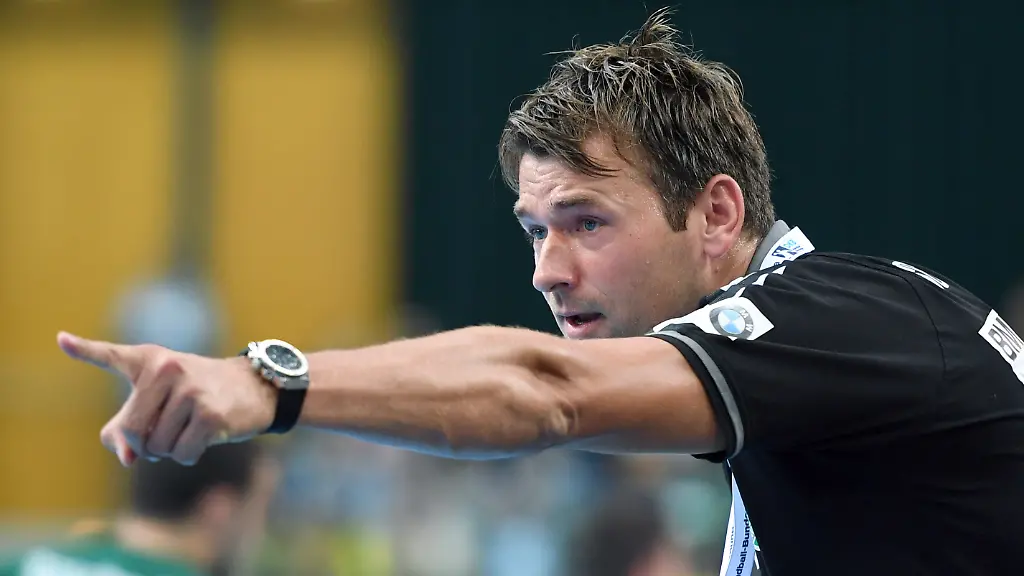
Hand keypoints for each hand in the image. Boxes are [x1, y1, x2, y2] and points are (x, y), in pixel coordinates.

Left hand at [57, 331, 276, 466]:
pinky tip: (204, 437)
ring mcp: (190, 391)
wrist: (252, 388)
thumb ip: (125, 432)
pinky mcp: (210, 414)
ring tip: (189, 427)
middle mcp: (168, 369)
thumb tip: (128, 458)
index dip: (85, 350)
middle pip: (132, 431)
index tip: (61, 340)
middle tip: (164, 433)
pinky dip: (189, 455)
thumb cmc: (197, 395)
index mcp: (150, 360)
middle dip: (145, 444)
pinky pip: (182, 454)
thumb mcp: (158, 404)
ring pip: (158, 447)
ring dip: (170, 449)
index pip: (112, 356)